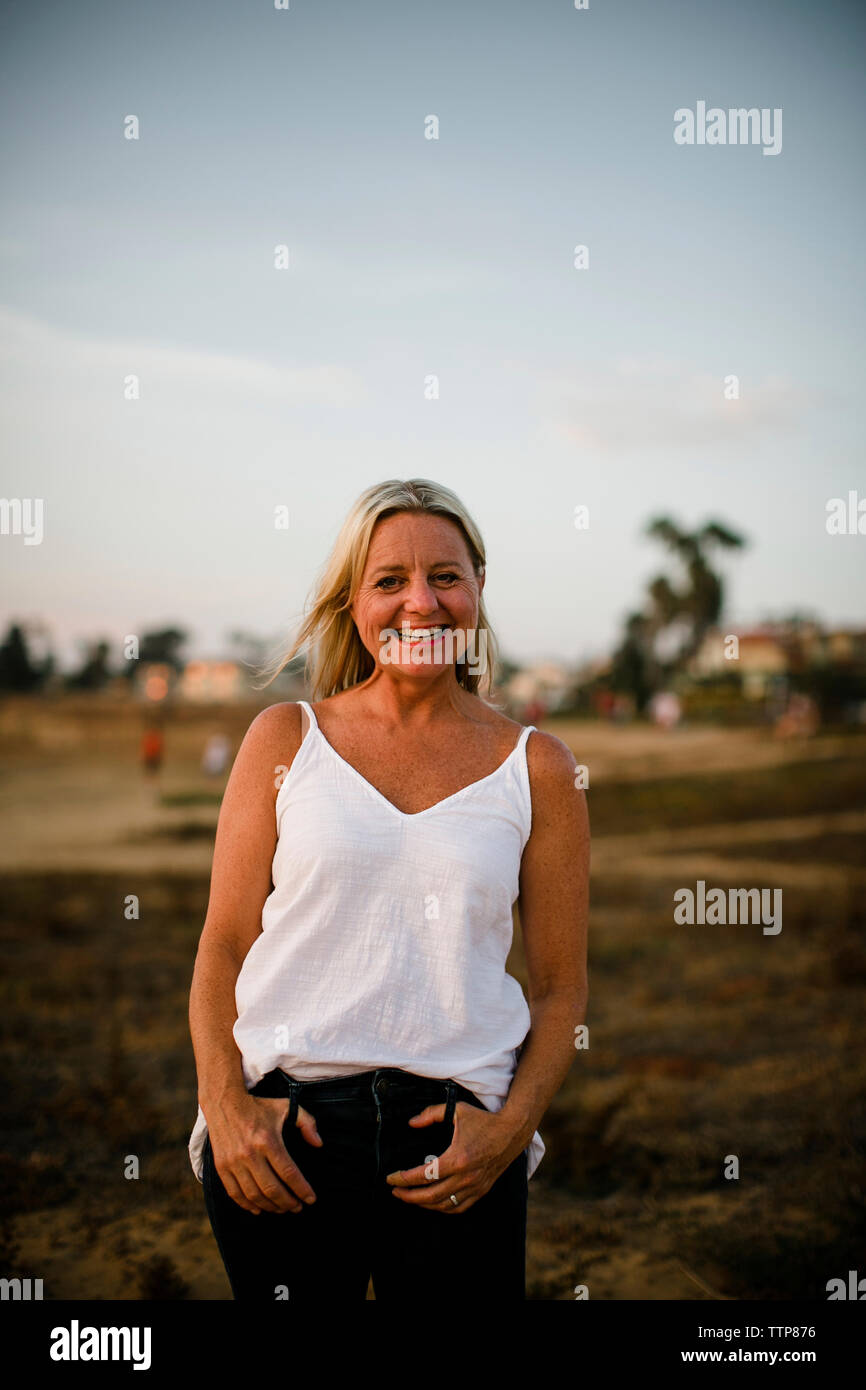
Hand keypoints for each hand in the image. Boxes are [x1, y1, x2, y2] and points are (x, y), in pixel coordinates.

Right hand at [207, 1093, 321, 1214]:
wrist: (224, 1103)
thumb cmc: (259, 1107)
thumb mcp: (287, 1107)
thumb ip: (307, 1123)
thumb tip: (318, 1144)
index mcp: (268, 1140)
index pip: (289, 1173)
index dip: (301, 1189)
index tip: (310, 1199)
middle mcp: (249, 1154)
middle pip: (272, 1189)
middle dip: (288, 1203)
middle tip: (297, 1207)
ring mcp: (234, 1162)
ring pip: (254, 1195)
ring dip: (270, 1207)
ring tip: (282, 1209)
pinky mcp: (222, 1167)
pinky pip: (235, 1193)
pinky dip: (248, 1205)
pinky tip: (260, 1209)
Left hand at [386, 1101, 518, 1213]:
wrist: (512, 1131)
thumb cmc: (483, 1120)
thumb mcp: (456, 1110)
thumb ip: (431, 1114)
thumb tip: (411, 1123)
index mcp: (457, 1158)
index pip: (423, 1175)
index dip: (403, 1178)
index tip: (390, 1177)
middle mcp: (465, 1177)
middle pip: (430, 1196)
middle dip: (408, 1196)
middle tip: (395, 1191)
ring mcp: (475, 1186)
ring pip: (444, 1205)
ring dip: (423, 1204)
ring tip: (410, 1197)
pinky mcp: (482, 1190)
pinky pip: (459, 1208)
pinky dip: (443, 1209)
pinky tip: (433, 1203)